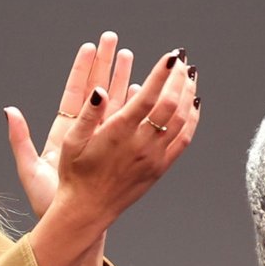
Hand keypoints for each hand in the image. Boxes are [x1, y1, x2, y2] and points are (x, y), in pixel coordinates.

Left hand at [5, 32, 133, 219]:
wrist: (73, 224)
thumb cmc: (51, 202)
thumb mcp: (31, 169)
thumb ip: (20, 139)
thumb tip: (9, 111)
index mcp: (65, 133)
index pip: (75, 93)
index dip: (82, 69)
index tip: (89, 46)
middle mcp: (85, 133)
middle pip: (97, 91)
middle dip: (105, 64)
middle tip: (113, 38)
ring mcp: (102, 141)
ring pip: (115, 104)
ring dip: (122, 79)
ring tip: (131, 55)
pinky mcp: (115, 152)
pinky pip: (128, 126)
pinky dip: (134, 108)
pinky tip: (143, 90)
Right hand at [26, 46, 200, 265]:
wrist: (88, 209)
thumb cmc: (75, 173)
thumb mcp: (71, 141)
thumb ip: (87, 113)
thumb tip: (98, 89)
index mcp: (118, 133)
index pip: (148, 96)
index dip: (162, 74)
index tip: (171, 56)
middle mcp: (141, 145)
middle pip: (171, 105)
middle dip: (178, 78)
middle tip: (182, 60)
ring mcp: (154, 157)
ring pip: (182, 121)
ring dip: (188, 95)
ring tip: (190, 75)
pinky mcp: (160, 168)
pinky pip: (184, 140)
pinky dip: (192, 119)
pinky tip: (192, 105)